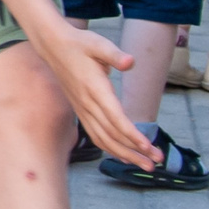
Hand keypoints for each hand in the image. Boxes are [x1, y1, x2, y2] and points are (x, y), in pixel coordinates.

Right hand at [34, 22, 158, 168]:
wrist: (53, 46)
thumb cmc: (79, 43)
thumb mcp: (98, 43)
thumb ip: (114, 54)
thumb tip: (130, 62)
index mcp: (95, 89)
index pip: (115, 118)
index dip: (132, 134)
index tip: (148, 146)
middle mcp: (87, 104)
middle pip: (112, 135)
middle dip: (135, 151)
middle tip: (156, 162)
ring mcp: (83, 109)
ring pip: (103, 139)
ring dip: (125, 154)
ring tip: (145, 164)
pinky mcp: (81, 111)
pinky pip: (96, 135)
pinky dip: (110, 148)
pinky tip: (124, 156)